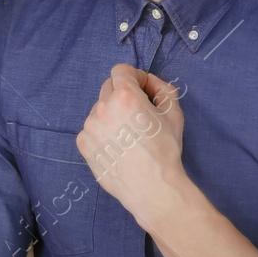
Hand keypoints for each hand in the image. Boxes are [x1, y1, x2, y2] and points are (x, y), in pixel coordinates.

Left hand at [77, 63, 185, 222]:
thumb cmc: (165, 150)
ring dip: (112, 113)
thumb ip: (162, 89)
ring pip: (99, 109)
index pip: (121, 70)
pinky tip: (118, 145)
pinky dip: (103, 131)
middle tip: (138, 112)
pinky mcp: (83, 144)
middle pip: (108, 87)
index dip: (135, 77)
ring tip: (128, 134)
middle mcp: (102, 108)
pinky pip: (92, 128)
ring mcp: (89, 127)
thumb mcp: (174, 113)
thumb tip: (149, 83)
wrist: (151, 186)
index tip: (143, 89)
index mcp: (124, 96)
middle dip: (123, 94)